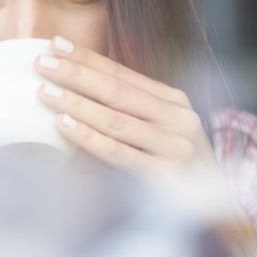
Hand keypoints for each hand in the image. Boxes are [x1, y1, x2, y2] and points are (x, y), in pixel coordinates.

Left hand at [35, 36, 215, 173]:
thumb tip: (71, 89)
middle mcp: (179, 119)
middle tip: (43, 63)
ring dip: (77, 103)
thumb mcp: (155, 131)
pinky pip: (118, 153)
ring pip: (116, 119)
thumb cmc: (170, 168)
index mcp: (173, 101)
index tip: (56, 44)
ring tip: (45, 92)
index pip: (122, 74)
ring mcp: (176, 147)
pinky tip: (63, 124)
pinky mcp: (167, 177)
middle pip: (117, 91)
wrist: (213, 211)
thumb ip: (124, 111)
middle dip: (76, 74)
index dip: (88, 58)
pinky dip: (88, 137)